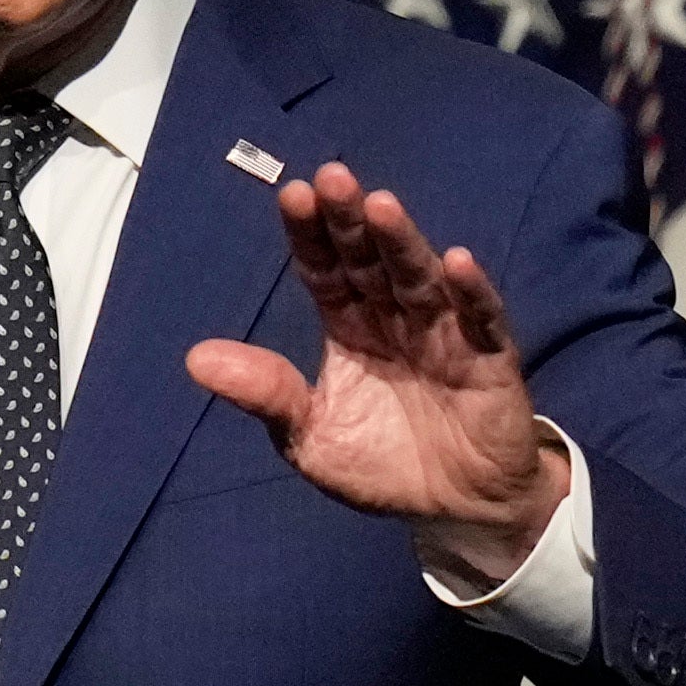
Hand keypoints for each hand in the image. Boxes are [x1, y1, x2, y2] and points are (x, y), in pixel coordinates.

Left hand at [185, 162, 566, 583]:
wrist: (459, 509)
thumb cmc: (383, 465)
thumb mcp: (311, 439)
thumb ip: (267, 395)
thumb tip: (196, 359)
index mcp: (350, 328)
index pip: (325, 271)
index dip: (310, 235)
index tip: (293, 196)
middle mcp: (394, 318)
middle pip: (369, 261)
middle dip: (350, 221)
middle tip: (332, 177)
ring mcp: (444, 333)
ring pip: (420, 278)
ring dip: (401, 241)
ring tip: (380, 206)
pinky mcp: (489, 360)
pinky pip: (482, 321)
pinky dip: (472, 293)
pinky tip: (458, 263)